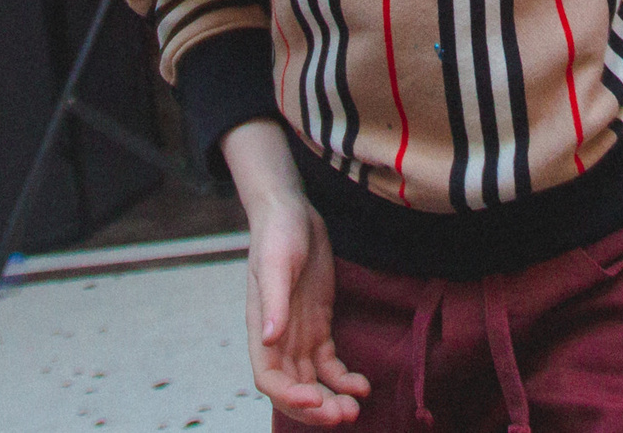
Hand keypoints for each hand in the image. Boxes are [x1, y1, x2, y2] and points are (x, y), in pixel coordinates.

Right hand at [225, 120, 369, 424]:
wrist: (292, 212)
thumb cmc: (278, 234)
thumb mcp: (276, 263)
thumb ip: (273, 302)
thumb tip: (267, 340)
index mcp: (260, 329)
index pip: (268, 378)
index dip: (289, 397)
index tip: (316, 401)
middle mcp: (277, 339)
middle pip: (292, 389)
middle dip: (316, 409)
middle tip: (345, 416)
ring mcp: (298, 334)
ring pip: (313, 382)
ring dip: (332, 400)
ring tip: (356, 409)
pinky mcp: (318, 325)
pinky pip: (329, 364)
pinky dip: (343, 379)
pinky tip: (362, 386)